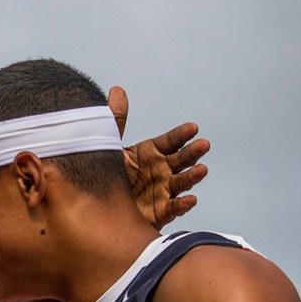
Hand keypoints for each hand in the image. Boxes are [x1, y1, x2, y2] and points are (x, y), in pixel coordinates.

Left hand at [109, 86, 209, 229]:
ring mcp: (163, 191)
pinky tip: (190, 199)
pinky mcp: (160, 211)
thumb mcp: (109, 146)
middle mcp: (161, 170)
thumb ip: (116, 121)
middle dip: (192, 153)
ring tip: (202, 169)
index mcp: (151, 153)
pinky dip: (183, 204)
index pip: (170, 140)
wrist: (97, 207)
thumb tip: (116, 90)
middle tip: (203, 145)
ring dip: (193, 176)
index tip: (192, 128)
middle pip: (180, 159)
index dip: (181, 135)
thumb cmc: (107, 174)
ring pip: (181, 182)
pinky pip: (173, 208)